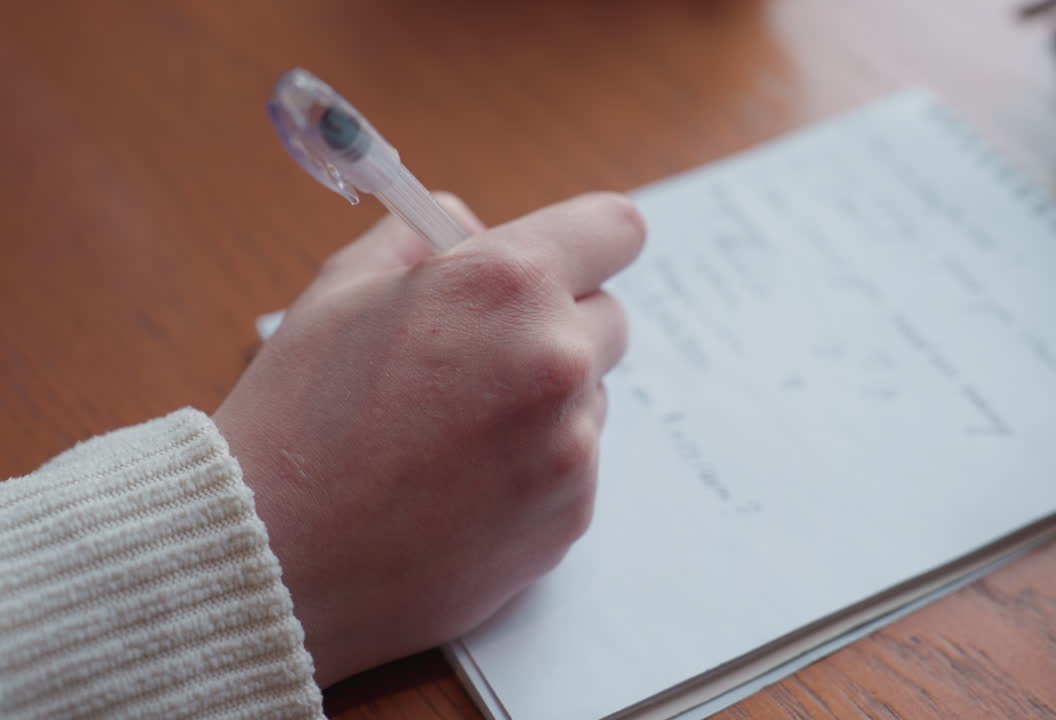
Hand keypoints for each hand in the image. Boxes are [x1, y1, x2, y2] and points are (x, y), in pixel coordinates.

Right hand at [212, 192, 644, 686]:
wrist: (275, 556)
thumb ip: (418, 235)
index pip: (616, 229)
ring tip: (458, 431)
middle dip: (558, 324)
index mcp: (506, 284)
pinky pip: (576, 467)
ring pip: (592, 398)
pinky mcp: (571, 514)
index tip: (566, 258)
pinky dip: (537, 467)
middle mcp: (556, 359)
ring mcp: (570, 445)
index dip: (589, 240)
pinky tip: (462, 485)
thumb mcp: (340, 290)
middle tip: (485, 352)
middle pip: (609, 319)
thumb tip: (468, 223)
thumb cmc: (295, 417)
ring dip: (549, 400)